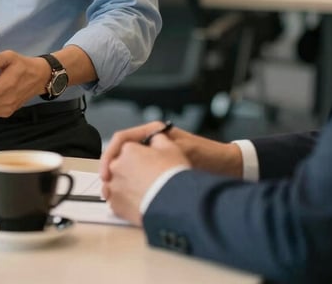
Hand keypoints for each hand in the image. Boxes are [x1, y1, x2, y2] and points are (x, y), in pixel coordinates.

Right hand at [100, 121, 242, 183]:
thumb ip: (162, 151)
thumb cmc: (207, 155)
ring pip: (126, 169)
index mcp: (153, 132)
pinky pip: (136, 180)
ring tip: (113, 197)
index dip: (110, 155)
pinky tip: (127, 200)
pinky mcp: (156, 174)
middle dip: (110, 171)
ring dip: (118, 182)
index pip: (122, 139)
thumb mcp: (183, 149)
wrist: (225, 167)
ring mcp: (152, 159)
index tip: (107, 173)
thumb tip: (134, 157)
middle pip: (120, 155)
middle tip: (106, 189)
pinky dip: (129, 189)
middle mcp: (150, 144)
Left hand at [102, 131, 190, 224]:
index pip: (128, 144)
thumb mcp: (171, 147)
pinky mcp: (116, 207)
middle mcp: (116, 167)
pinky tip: (140, 200)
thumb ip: (158, 139)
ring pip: (116, 182)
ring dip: (126, 183)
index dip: (138, 149)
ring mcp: (114, 188)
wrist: (174, 205)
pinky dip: (125, 199)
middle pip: (120, 163)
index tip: (144, 154)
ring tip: (144, 189)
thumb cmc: (173, 176)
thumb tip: (155, 139)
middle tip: (146, 172)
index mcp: (128, 150)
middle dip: (130, 166)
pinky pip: (117, 200)